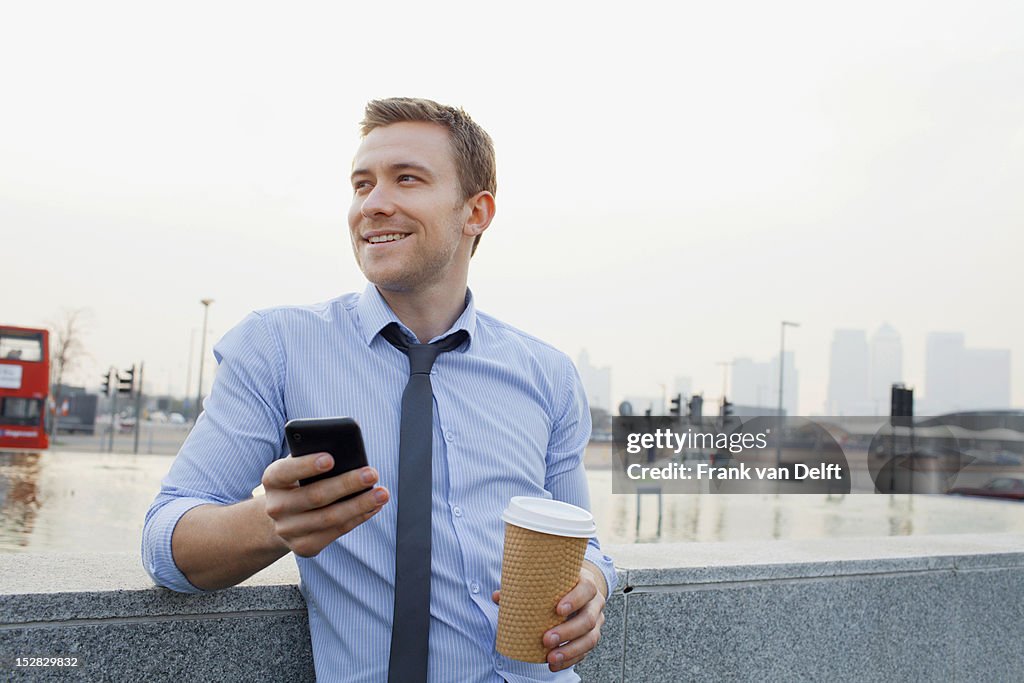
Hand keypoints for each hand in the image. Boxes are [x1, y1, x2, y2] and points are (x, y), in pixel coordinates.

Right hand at [262, 452, 388, 556]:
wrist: (284, 516)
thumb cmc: (299, 481)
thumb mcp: (300, 466)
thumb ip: (316, 456)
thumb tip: (349, 451)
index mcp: (272, 479)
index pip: (287, 471)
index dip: (307, 466)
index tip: (331, 458)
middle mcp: (276, 507)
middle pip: (315, 496)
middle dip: (347, 484)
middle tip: (372, 474)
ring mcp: (288, 530)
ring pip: (329, 518)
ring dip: (360, 505)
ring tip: (382, 493)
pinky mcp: (304, 546)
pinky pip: (336, 532)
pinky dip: (358, 518)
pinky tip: (374, 507)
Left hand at [491, 562, 606, 671]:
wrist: (582, 587)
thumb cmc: (561, 583)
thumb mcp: (550, 580)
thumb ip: (525, 586)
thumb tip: (498, 596)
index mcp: (586, 583)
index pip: (586, 589)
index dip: (575, 599)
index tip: (557, 609)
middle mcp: (595, 603)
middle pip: (588, 619)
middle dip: (568, 631)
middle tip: (546, 640)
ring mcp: (596, 621)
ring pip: (590, 638)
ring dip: (570, 651)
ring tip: (551, 658)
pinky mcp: (592, 636)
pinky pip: (585, 651)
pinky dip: (570, 660)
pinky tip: (555, 665)